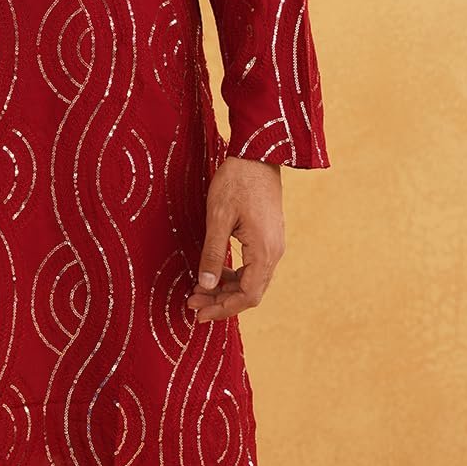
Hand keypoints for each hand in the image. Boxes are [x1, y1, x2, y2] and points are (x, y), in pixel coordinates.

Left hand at [186, 157, 284, 321]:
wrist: (257, 153)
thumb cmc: (236, 181)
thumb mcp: (218, 216)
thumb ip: (212, 253)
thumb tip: (206, 286)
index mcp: (264, 251)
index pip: (247, 296)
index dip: (223, 308)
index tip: (198, 312)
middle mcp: (274, 252)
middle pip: (250, 292)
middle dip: (221, 301)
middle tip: (192, 302)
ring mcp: (273, 244)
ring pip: (252, 280)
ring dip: (226, 289)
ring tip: (199, 289)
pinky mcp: (268, 236)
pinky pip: (253, 266)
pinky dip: (234, 274)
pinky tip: (215, 271)